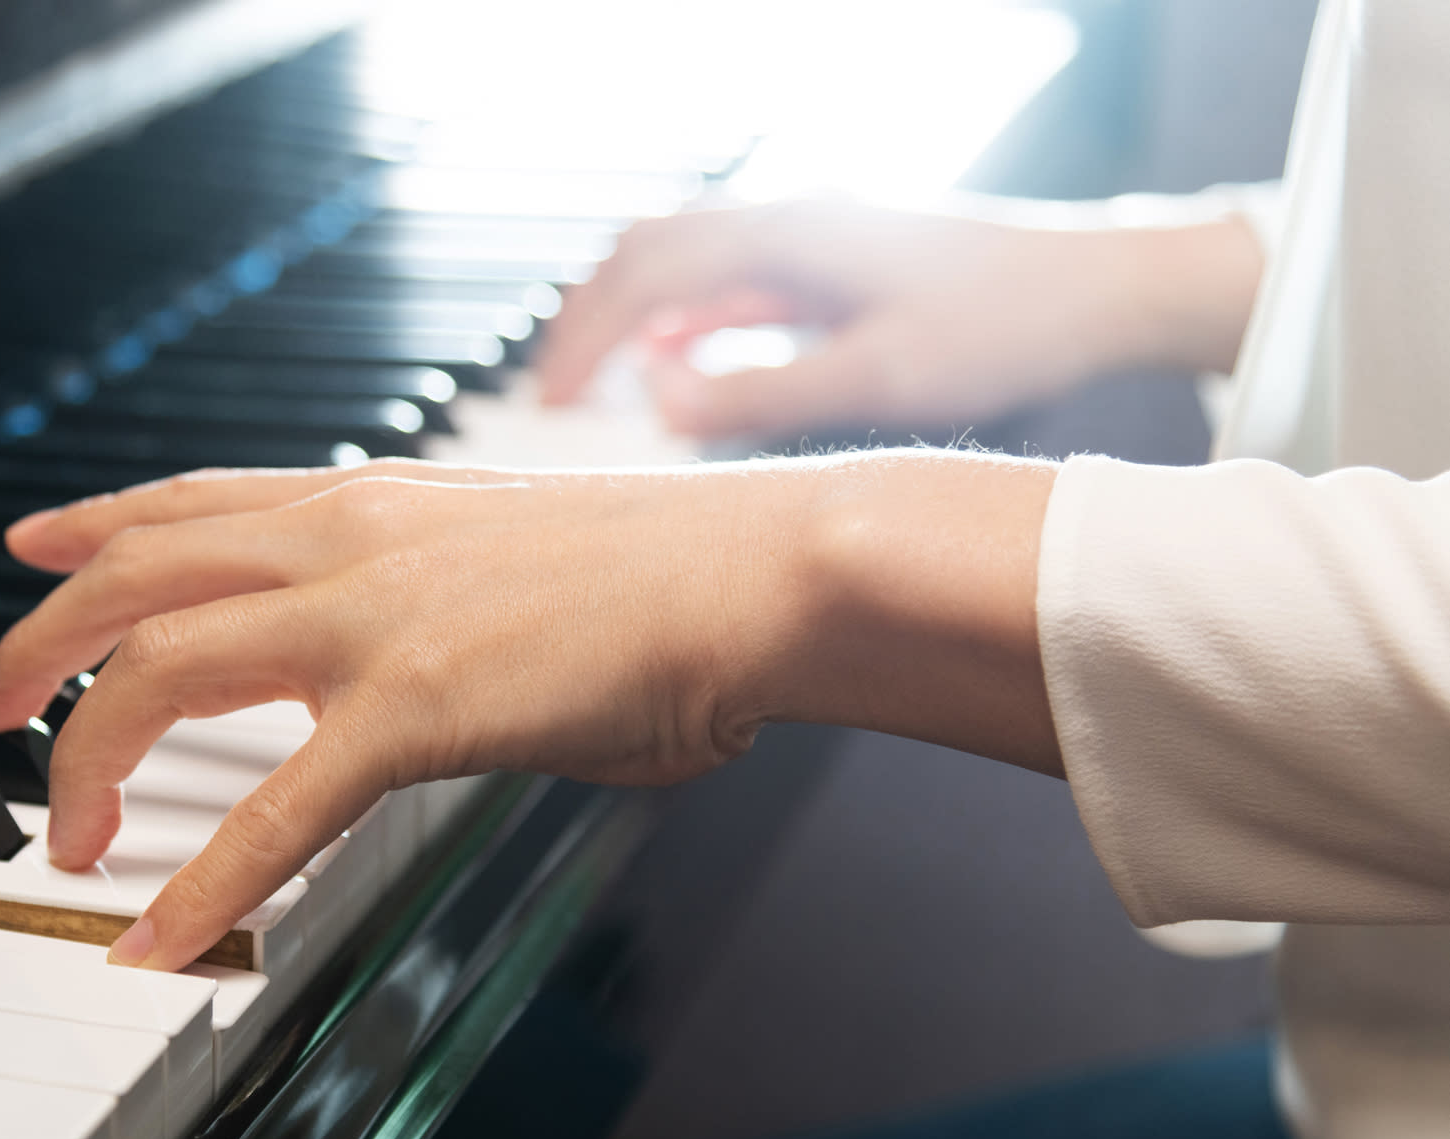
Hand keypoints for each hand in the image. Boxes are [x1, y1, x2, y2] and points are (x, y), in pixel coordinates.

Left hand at [0, 453, 1059, 970]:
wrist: (757, 570)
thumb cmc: (666, 573)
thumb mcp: (514, 554)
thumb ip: (433, 595)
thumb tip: (411, 658)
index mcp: (370, 501)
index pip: (189, 500)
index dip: (92, 525)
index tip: (29, 545)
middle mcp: (342, 539)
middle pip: (127, 578)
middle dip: (31, 645)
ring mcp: (367, 617)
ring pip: (156, 671)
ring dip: (85, 761)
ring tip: (64, 840)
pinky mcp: (411, 706)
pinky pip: (267, 809)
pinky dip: (200, 882)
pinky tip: (158, 940)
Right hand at [535, 196, 1262, 441]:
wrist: (1097, 292)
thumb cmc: (1003, 326)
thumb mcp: (877, 380)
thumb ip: (760, 395)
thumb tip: (657, 408)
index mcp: (789, 234)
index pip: (646, 275)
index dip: (586, 341)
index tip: (549, 405)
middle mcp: (788, 221)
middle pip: (647, 252)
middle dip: (588, 322)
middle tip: (552, 395)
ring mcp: (807, 238)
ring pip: (681, 263)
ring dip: (630, 321)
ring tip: (598, 389)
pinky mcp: (827, 265)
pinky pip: (726, 283)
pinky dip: (682, 324)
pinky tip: (678, 369)